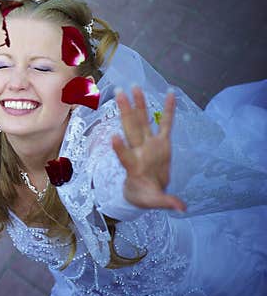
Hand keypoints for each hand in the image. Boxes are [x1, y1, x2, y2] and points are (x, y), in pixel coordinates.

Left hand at [112, 86, 185, 211]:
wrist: (147, 191)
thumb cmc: (145, 196)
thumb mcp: (153, 201)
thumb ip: (166, 202)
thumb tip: (181, 208)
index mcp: (134, 166)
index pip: (124, 156)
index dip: (119, 148)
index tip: (113, 137)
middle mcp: (139, 150)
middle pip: (130, 128)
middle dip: (125, 111)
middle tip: (118, 93)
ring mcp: (149, 144)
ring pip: (142, 121)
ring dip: (138, 104)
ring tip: (133, 86)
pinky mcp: (162, 142)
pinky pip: (165, 123)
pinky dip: (168, 109)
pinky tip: (170, 93)